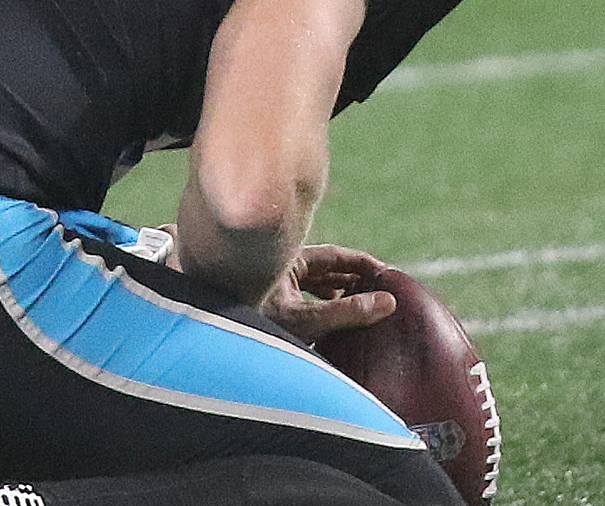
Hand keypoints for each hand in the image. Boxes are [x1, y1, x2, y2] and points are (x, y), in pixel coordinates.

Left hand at [262, 243, 397, 341]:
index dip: (362, 263)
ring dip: (336, 289)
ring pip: (312, 283)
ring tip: (359, 299)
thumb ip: (347, 313)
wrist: (217, 347)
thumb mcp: (307, 321)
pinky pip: (302, 298)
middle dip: (351, 276)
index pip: (335, 256)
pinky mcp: (268, 307)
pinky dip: (320, 303)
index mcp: (289, 262)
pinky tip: (329, 314)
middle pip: (324, 268)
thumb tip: (388, 303)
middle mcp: (280, 270)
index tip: (386, 273)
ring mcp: (273, 288)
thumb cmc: (254, 325)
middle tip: (377, 287)